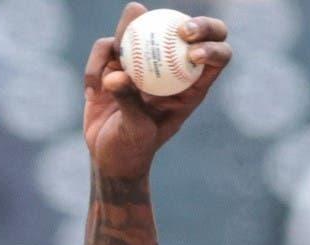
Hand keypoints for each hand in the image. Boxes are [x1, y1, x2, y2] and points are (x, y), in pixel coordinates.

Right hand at [83, 3, 231, 178]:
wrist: (109, 155)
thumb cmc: (132, 148)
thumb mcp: (136, 131)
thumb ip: (129, 103)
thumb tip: (117, 75)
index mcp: (190, 88)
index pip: (217, 58)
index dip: (213, 46)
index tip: (193, 51)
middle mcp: (170, 70)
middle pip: (189, 33)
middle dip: (193, 24)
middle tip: (179, 29)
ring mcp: (142, 63)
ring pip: (141, 29)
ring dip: (126, 32)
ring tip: (117, 50)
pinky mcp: (114, 62)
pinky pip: (105, 48)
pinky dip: (95, 65)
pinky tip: (92, 92)